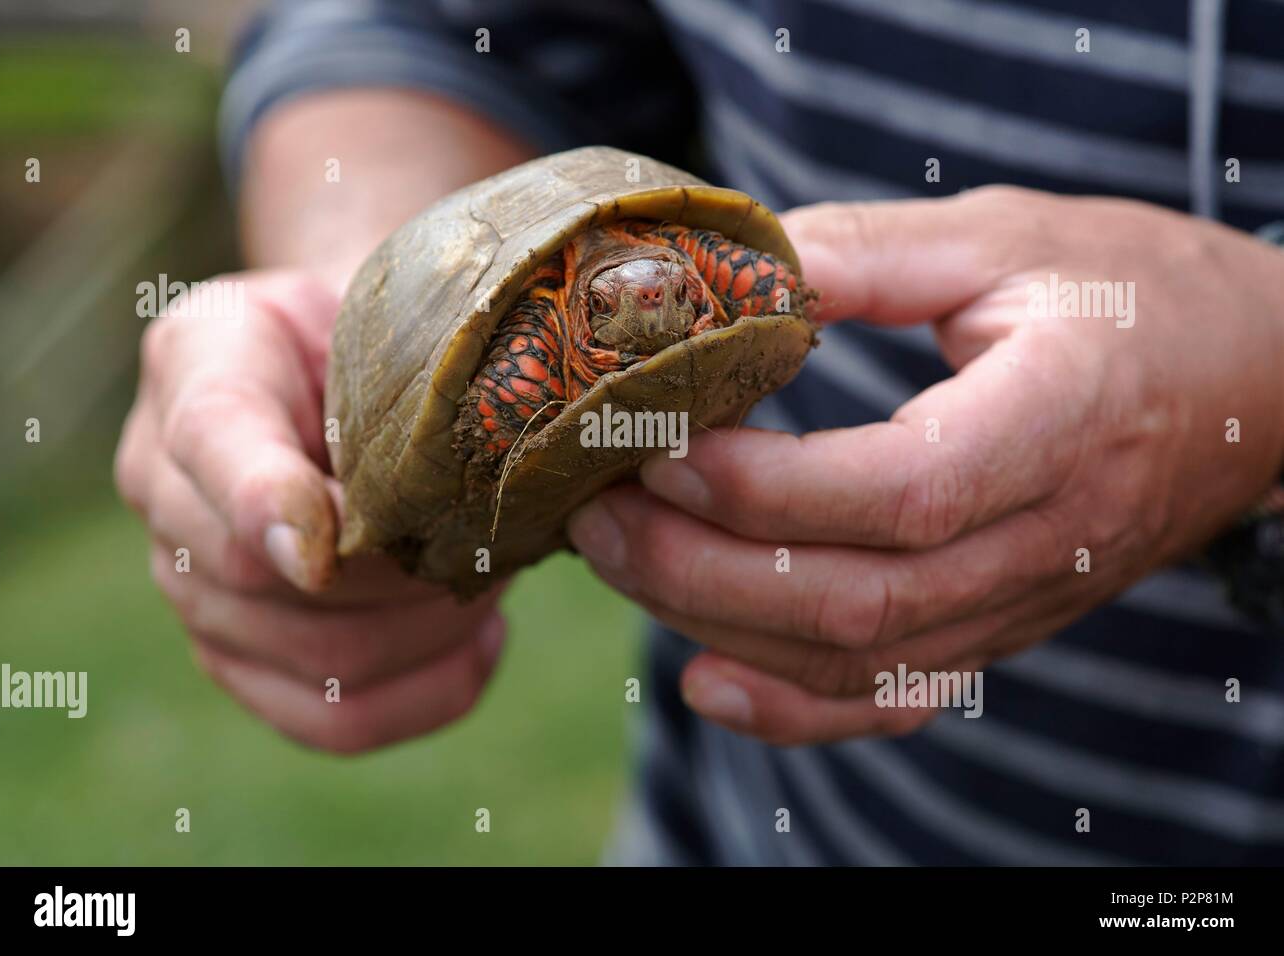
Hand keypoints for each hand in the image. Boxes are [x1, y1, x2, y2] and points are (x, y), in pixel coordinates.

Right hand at [115, 270, 504, 752]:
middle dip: (402, 573)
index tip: (333, 546)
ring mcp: (190, 579)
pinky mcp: (239, 654)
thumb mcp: (399, 311)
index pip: (213, 438)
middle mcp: (167, 477)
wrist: (368, 369)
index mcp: (202, 358)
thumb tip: (402, 510)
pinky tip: (481, 642)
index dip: (269, 502)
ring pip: (322, 658)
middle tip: (486, 543)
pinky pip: (333, 719)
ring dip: (432, 630)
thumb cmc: (395, 332)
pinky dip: (428, 694)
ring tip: (489, 580)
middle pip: (266, 579)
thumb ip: (398, 371)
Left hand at [568, 187, 1283, 744]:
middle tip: (594, 507)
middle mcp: (1046, 539)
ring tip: (616, 558)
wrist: (1249, 383)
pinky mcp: (1001, 631)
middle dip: (698, 565)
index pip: (900, 491)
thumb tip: (726, 273)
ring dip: (716, 622)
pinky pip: (894, 703)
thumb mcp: (1005, 237)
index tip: (659, 442)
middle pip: (855, 599)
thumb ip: (864, 254)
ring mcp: (1024, 603)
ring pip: (855, 660)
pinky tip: (704, 683)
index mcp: (1059, 420)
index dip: (764, 485)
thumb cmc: (1131, 292)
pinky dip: (793, 711)